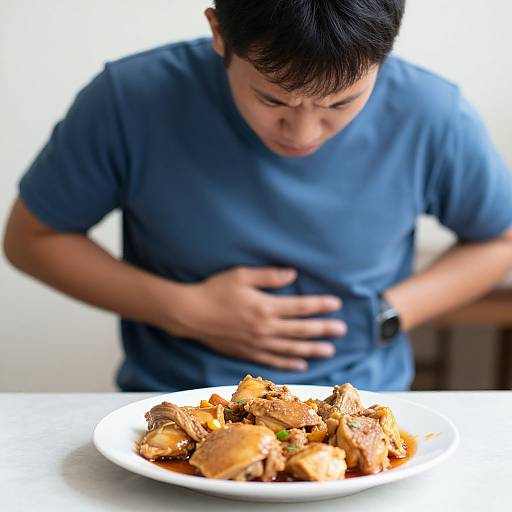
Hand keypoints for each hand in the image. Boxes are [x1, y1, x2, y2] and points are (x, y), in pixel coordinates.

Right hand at [165, 266, 345, 370]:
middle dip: (323, 329)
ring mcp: (257, 343)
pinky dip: (288, 363)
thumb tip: (293, 274)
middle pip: (300, 330)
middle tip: (341, 330)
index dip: (320, 305)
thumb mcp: (242, 275)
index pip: (300, 307)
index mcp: (266, 307)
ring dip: (311, 349)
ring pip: (291, 348)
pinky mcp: (247, 353)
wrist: (190, 314)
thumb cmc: (215, 290)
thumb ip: (269, 276)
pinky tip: (301, 365)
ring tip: (329, 351)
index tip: (336, 304)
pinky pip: (273, 361)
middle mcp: (265, 328)